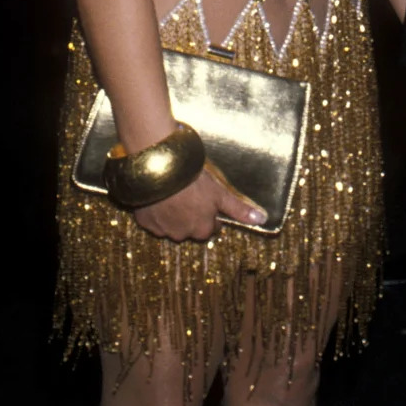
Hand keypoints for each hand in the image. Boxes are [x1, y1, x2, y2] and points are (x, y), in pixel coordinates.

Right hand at [134, 161, 265, 240]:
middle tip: (190, 196)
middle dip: (191, 216)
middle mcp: (181, 234)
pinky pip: (152, 220)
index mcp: (201, 229)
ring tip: (174, 194)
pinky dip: (155, 211)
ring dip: (173, 215)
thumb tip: (262, 220)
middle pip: (189, 229)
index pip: (209, 229)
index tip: (208, 203)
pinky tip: (159, 195)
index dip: (210, 216)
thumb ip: (239, 209)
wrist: (160, 171)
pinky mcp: (144, 221)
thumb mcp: (220, 193)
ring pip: (170, 226)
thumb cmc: (194, 181)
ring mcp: (161, 229)